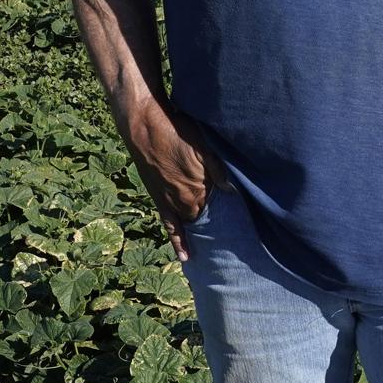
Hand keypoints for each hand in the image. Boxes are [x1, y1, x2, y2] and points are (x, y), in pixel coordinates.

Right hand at [122, 98, 220, 261]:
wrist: (143, 127)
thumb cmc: (175, 130)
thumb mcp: (202, 145)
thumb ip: (217, 169)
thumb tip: (230, 189)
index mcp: (201, 185)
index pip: (219, 206)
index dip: (227, 211)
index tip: (239, 220)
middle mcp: (187, 199)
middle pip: (206, 216)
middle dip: (215, 222)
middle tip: (229, 234)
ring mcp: (172, 202)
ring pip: (191, 223)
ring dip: (201, 232)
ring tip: (213, 246)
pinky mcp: (159, 200)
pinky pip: (170, 227)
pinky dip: (178, 241)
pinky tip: (184, 256)